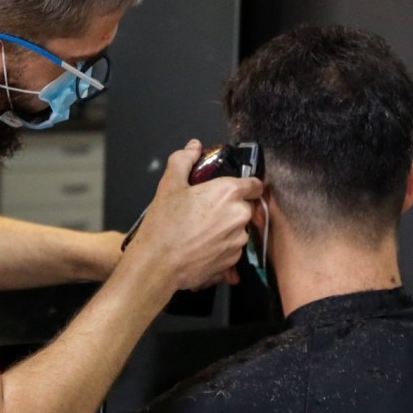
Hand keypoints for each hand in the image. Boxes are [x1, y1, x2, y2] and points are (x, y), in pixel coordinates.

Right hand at [125, 140, 262, 291]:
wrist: (157, 265)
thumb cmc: (163, 226)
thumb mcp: (169, 185)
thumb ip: (184, 160)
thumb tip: (193, 147)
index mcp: (228, 192)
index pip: (255, 184)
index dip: (246, 185)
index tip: (235, 188)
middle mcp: (239, 216)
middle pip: (246, 207)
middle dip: (231, 208)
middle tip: (206, 211)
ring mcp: (238, 241)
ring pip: (239, 229)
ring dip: (225, 228)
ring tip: (200, 231)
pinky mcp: (233, 261)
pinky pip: (232, 249)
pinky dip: (220, 247)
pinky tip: (200, 246)